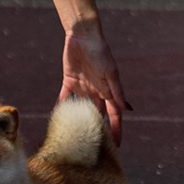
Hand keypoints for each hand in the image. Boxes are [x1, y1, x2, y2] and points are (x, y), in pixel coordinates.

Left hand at [60, 17, 128, 143]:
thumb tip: (126, 110)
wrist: (84, 36)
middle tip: (93, 146)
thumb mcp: (110, 73)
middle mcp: (97, 91)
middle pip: (98, 115)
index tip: (116, 146)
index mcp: (109, 91)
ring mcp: (83, 87)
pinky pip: (65, 97)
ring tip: (74, 136)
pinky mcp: (69, 81)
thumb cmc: (101, 53)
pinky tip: (56, 117)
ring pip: (82, 109)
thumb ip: (116, 91)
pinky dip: (61, 106)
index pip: (114, 115)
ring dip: (79, 121)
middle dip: (98, 130)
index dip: (116, 130)